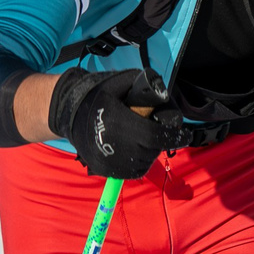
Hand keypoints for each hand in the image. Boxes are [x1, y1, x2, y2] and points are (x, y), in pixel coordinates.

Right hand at [46, 70, 173, 178]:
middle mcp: (115, 146)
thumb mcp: (121, 82)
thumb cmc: (97, 95)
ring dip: (149, 150)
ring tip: (140, 136)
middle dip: (160, 139)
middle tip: (156, 129)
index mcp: (119, 123)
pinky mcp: (106, 171)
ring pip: (145, 161)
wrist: (68, 114)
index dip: (174, 136)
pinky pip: (134, 170)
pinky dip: (139, 160)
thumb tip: (165, 96)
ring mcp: (110, 162)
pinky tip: (132, 146)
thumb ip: (146, 88)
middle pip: (152, 149)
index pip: (156, 136)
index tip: (185, 135)